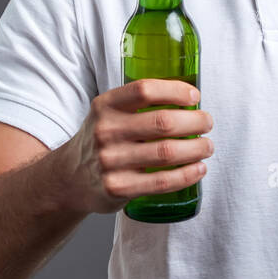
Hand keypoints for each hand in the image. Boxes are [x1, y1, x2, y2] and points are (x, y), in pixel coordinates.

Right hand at [55, 79, 213, 214]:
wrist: (70, 178)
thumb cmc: (102, 140)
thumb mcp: (108, 113)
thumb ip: (138, 103)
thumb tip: (188, 97)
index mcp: (105, 105)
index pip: (145, 90)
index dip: (175, 90)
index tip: (194, 96)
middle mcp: (106, 131)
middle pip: (163, 122)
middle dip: (195, 121)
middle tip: (207, 123)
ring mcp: (110, 161)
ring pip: (167, 152)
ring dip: (196, 149)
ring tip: (207, 146)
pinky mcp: (118, 188)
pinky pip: (162, 181)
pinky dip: (187, 174)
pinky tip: (198, 169)